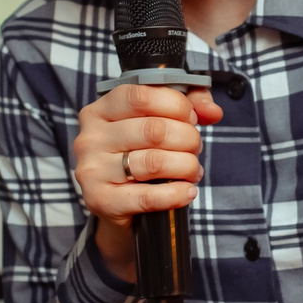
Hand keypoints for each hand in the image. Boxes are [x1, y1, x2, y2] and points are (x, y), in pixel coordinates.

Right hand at [71, 82, 226, 276]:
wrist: (117, 206)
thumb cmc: (140, 155)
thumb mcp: (159, 122)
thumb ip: (190, 105)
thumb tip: (213, 111)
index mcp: (100, 111)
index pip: (139, 96)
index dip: (175, 105)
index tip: (191, 117)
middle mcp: (90, 137)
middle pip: (153, 130)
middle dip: (187, 138)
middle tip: (195, 148)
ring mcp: (92, 170)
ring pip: (154, 162)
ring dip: (186, 166)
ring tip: (192, 170)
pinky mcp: (100, 200)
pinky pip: (147, 197)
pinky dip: (176, 194)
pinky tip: (188, 191)